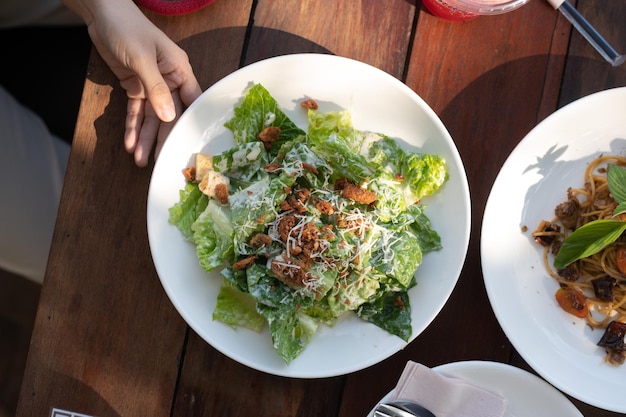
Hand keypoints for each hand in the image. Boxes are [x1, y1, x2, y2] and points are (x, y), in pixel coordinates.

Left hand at [63, 0, 201, 166]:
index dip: (191, 124)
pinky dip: (132, 127)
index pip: (191, 102)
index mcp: (179, 70)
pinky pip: (136, 112)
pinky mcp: (136, 87)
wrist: (102, 14)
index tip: (189, 146)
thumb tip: (168, 117)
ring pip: (151, 118)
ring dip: (145, 137)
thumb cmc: (127, 28)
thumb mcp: (142, 58)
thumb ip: (156, 88)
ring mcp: (152, 85)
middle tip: (159, 160)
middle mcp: (169, 80)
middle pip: (170, 115)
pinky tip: (129, 143)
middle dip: (162, 137)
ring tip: (140, 159)